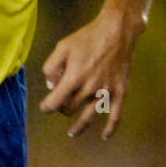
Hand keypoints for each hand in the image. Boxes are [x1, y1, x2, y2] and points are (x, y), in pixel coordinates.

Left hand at [39, 6, 144, 138]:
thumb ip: (51, 67)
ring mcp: (106, 91)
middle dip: (62, 109)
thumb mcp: (62, 47)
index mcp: (74, 77)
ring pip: (89, 117)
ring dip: (79, 127)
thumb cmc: (87, 37)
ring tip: (72, 133)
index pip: (55, 103)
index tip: (45, 107)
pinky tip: (105, 136)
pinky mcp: (120, 91)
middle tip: (61, 103)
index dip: (46, 107)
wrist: (117, 30)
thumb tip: (51, 87)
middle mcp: (90, 88)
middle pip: (70, 109)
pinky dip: (110, 128)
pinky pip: (115, 115)